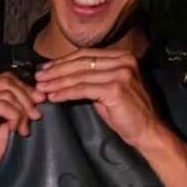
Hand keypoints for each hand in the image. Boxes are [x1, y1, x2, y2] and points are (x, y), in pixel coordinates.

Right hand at [0, 72, 44, 186]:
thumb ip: (12, 108)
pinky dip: (15, 116)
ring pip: (6, 93)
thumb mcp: (2, 124)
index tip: (40, 101)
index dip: (25, 87)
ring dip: (22, 110)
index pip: (4, 79)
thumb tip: (36, 96)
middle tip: (36, 115)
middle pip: (6, 81)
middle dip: (26, 96)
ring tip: (24, 128)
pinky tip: (15, 130)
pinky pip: (2, 106)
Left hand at [34, 48, 162, 148]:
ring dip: (57, 82)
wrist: (148, 131)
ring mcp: (121, 73)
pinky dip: (66, 93)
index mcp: (122, 56)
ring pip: (79, 76)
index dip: (62, 61)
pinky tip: (53, 97)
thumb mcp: (107, 88)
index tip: (45, 69)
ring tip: (41, 88)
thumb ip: (90, 77)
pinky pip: (83, 89)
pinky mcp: (116, 88)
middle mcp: (123, 61)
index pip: (85, 54)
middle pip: (80, 63)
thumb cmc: (126, 112)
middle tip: (38, 78)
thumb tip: (61, 74)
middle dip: (56, 71)